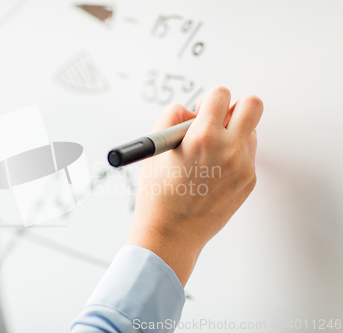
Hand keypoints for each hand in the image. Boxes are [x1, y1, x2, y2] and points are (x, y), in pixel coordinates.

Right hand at [127, 86, 262, 286]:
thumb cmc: (159, 194)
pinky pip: (247, 156)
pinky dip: (233, 157)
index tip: (202, 111)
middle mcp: (229, 150)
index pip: (220, 94)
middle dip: (236, 108)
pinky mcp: (248, 182)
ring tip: (210, 154)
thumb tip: (193, 110)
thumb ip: (173, 119)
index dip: (209, 100)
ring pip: (251, 132)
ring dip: (234, 134)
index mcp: (202, 137)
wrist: (171, 233)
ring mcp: (243, 167)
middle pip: (253, 105)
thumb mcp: (156, 148)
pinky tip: (213, 173)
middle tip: (219, 122)